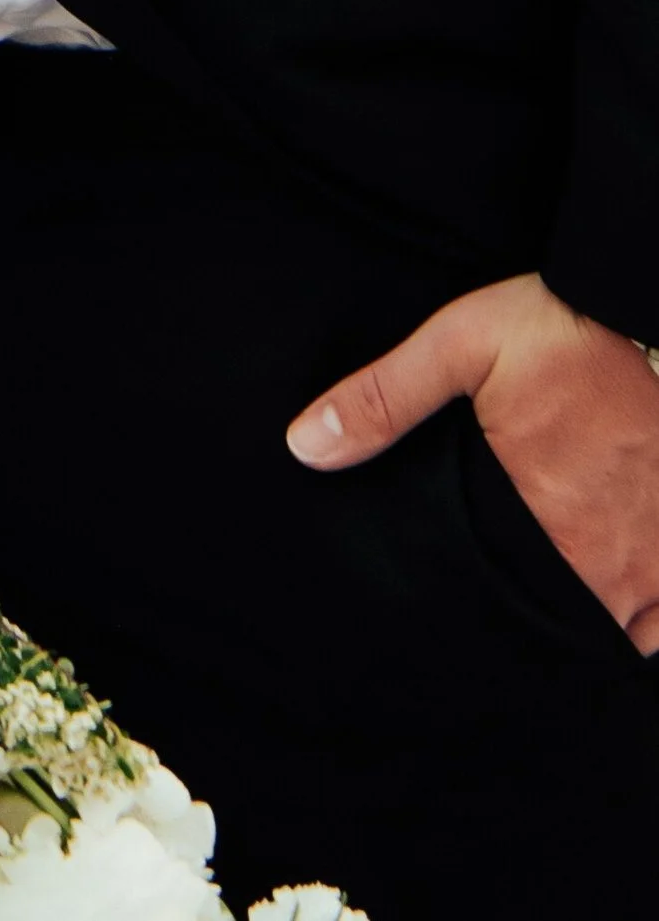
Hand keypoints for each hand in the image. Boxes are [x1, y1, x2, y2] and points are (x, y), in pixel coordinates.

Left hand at [287, 267, 658, 648]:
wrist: (626, 302)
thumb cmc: (544, 328)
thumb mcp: (452, 347)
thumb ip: (382, 400)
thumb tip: (305, 447)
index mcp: (539, 514)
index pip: (496, 599)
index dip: (477, 609)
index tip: (462, 593)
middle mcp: (601, 552)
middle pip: (557, 619)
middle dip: (529, 613)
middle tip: (506, 581)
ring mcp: (652, 557)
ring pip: (613, 626)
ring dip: (585, 615)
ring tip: (556, 585)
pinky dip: (643, 624)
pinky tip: (616, 595)